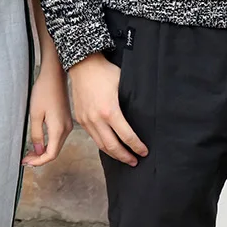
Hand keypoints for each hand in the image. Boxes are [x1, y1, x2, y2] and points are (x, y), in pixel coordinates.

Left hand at [22, 61, 72, 166]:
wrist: (54, 75)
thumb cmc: (44, 91)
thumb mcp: (35, 115)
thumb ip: (36, 135)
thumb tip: (39, 151)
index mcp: (58, 129)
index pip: (50, 155)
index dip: (38, 162)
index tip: (26, 162)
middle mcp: (66, 129)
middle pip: (54, 152)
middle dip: (39, 158)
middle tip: (25, 159)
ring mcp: (67, 124)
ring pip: (56, 145)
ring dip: (44, 151)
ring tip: (30, 152)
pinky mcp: (66, 120)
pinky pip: (58, 137)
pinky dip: (48, 143)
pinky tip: (39, 141)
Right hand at [68, 52, 148, 166]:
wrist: (83, 65)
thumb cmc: (105, 72)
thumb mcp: (123, 83)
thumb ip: (132, 99)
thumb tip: (145, 111)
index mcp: (110, 111)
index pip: (127, 136)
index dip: (137, 146)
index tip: (144, 151)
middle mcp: (96, 119)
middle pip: (113, 147)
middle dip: (126, 157)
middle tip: (135, 161)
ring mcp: (87, 120)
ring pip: (101, 145)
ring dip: (114, 154)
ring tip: (124, 158)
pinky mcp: (80, 119)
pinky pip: (93, 137)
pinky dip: (103, 145)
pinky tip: (110, 146)